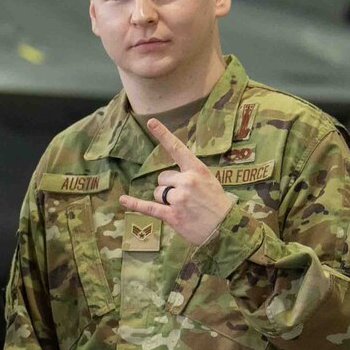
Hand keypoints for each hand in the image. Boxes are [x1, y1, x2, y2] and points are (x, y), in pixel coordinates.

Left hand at [117, 119, 231, 246]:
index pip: (177, 148)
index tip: (150, 121)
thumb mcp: (208, 181)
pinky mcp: (172, 215)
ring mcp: (179, 198)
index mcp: (197, 170)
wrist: (226, 228)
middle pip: (162, 177)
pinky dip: (135, 204)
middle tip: (185, 198)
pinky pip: (148, 207)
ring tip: (183, 208)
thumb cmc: (217, 204)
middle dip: (168, 187)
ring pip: (157, 193)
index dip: (163, 134)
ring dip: (164, 200)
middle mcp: (187, 181)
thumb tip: (170, 176)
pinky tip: (123, 200)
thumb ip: (190, 174)